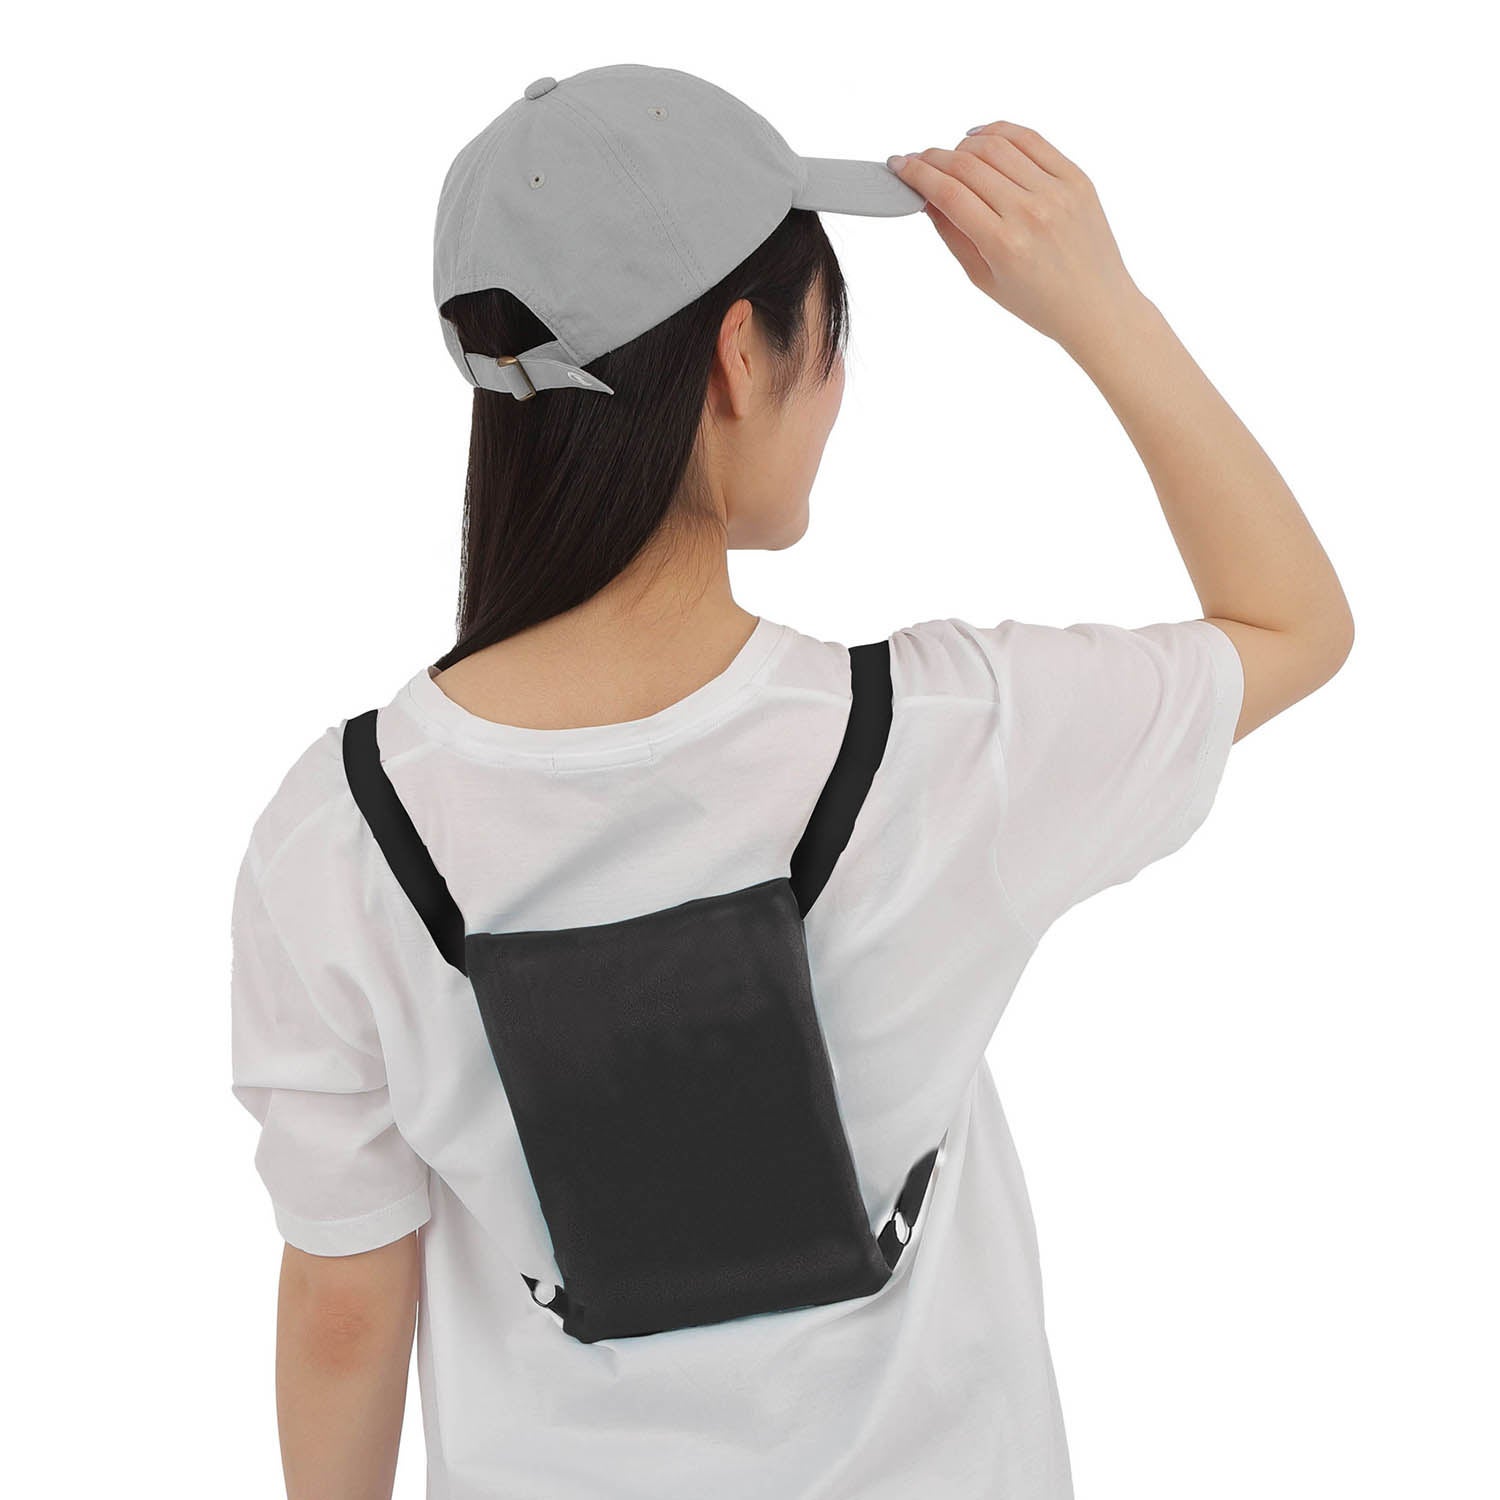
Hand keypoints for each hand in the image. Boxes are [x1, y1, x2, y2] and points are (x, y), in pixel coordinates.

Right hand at [888, 123, 1145, 354]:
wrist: (1098, 307)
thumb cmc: (1040, 303)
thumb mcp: (984, 279)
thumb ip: (953, 234)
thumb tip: (926, 197)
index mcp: (1004, 245)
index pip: (948, 192)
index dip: (917, 173)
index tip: (899, 164)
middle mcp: (1030, 213)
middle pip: (967, 165)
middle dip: (934, 157)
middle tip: (919, 159)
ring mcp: (1056, 192)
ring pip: (997, 146)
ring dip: (964, 144)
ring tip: (952, 153)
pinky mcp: (1076, 178)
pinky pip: (1032, 140)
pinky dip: (1001, 132)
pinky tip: (983, 138)